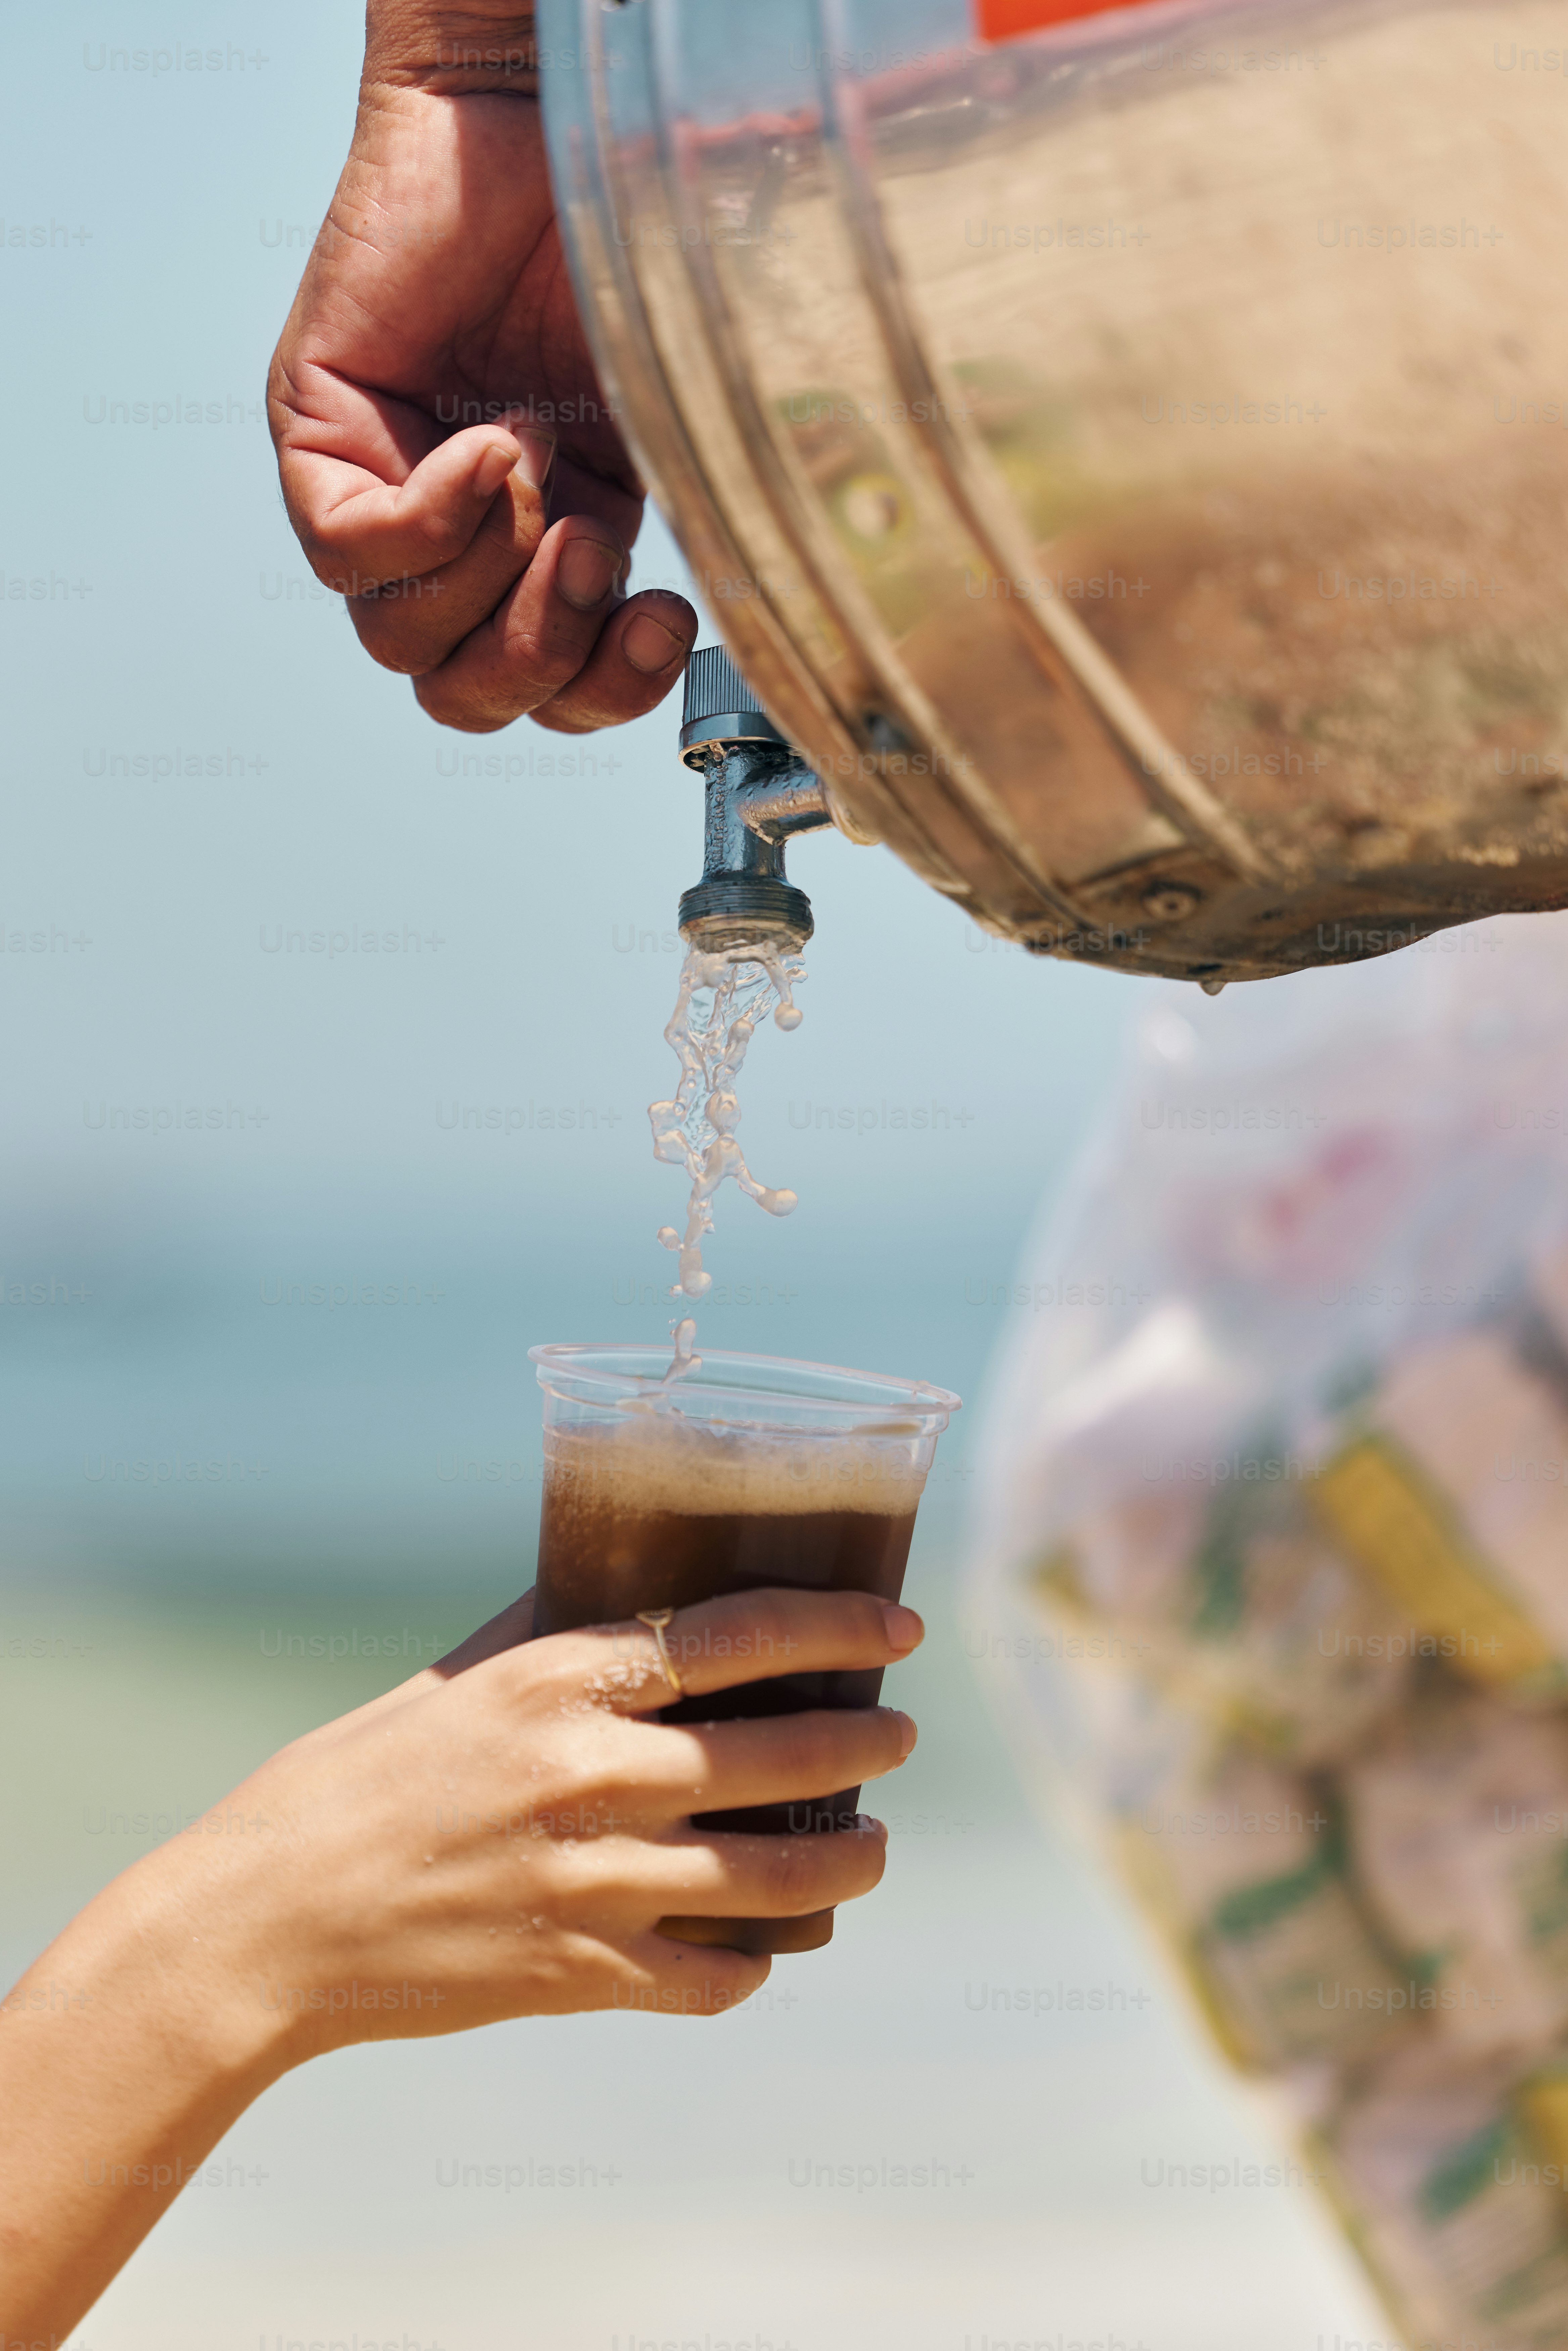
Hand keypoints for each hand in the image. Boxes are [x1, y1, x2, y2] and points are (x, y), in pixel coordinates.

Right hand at [238, 1584, 919, 2043]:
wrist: (272, 1920)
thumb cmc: (359, 1780)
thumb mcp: (459, 1679)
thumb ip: (553, 1635)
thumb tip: (638, 1587)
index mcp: (563, 1683)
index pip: (743, 1634)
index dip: (839, 1627)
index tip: (897, 1630)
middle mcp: (595, 1774)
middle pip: (785, 1753)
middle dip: (868, 1744)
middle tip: (899, 1738)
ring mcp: (595, 1881)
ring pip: (779, 1877)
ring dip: (847, 1862)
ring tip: (871, 1848)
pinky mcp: (581, 1973)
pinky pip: (715, 1976)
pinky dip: (754, 1962)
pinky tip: (765, 1944)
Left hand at [266, 4, 697, 733]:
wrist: (554, 119)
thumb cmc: (625, 251)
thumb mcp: (682, 418)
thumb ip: (702, 522)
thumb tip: (743, 618)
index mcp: (558, 545)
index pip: (551, 693)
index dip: (605, 691)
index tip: (665, 618)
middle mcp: (466, 538)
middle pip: (465, 692)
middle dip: (541, 652)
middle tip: (591, 551)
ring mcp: (384, 492)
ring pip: (401, 641)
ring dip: (493, 573)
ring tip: (539, 453)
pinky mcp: (318, 436)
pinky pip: (346, 555)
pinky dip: (431, 522)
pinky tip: (491, 442)